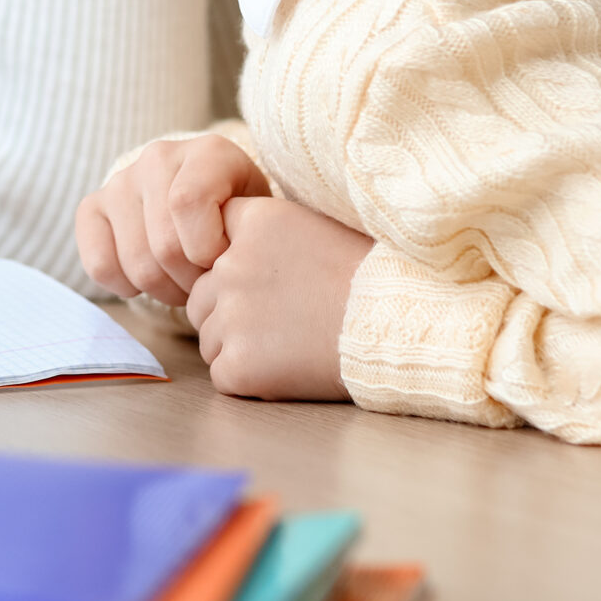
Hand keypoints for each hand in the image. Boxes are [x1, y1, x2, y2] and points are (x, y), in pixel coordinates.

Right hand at [74, 134, 270, 305]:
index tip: (226, 260)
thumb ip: (252, 231)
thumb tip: (227, 263)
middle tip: (207, 283)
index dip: (208, 248)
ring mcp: (121, 181)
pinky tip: (147, 280)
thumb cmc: (241, 219)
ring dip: (164, 289)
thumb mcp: (259, 218)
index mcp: (209, 152)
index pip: (188, 202)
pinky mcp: (93, 207)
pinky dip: (125, 286)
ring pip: (136, 262)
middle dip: (192, 281)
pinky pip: (100, 264)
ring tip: (184, 282)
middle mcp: (159, 157)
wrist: (210, 205)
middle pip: (165, 244)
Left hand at [187, 196, 369, 400]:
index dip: (233, 264)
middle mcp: (231, 265)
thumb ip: (262, 234)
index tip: (266, 279)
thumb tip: (224, 247)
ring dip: (237, 344)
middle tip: (282, 320)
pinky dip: (247, 378)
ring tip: (287, 343)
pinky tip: (285, 369)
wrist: (398, 328)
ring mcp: (232, 316)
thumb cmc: (366, 279)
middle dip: (229, 310)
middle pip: (202, 294)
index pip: (209, 240)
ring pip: (208, 336)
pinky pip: (222, 373)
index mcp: (253, 222)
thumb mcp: (312, 226)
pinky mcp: (238, 364)